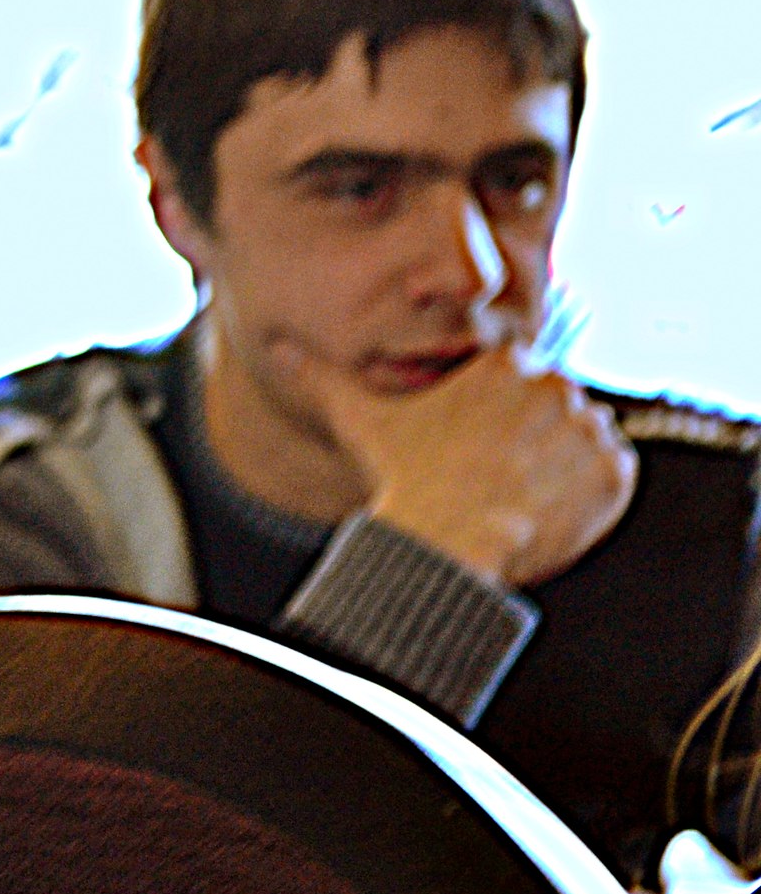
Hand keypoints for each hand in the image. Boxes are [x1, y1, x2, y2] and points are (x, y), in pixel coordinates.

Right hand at [270, 341, 637, 586]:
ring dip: (559, 469)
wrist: (443, 545)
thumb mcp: (360, 419)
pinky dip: (587, 497)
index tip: (474, 449)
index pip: (518, 383)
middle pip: (554, 411)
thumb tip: (278, 349)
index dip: (495, 421)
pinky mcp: (614, 474)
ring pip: (581, 443)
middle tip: (493, 479)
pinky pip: (612, 479)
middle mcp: (556, 385)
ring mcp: (589, 430)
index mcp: (505, 363)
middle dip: (530, 442)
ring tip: (515, 498)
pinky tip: (544, 511)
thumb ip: (322, 376)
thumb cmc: (402, 479)